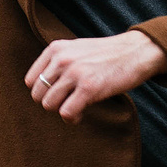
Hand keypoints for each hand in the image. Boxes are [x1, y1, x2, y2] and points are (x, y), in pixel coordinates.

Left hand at [25, 31, 166, 122]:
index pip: (30, 81)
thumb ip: (57, 62)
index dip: (43, 92)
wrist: (136, 51)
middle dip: (52, 103)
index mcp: (55, 49)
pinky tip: (81, 114)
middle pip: (38, 95)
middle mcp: (62, 59)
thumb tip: (40, 89)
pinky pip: (67, 113)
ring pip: (49, 105)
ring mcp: (75, 73)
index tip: (58, 94)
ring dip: (61, 111)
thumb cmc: (107, 54)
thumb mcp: (76, 49)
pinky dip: (72, 118)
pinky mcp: (89, 88)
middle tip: (67, 102)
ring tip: (75, 108)